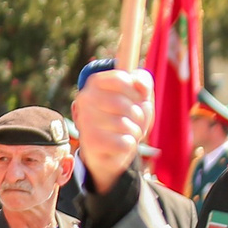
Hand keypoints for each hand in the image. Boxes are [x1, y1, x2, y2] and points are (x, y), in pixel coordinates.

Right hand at [72, 66, 153, 194]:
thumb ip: (142, 81)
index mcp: (94, 83)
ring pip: (125, 125)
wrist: (110, 149)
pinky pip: (124, 142)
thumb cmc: (126, 117)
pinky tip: (119, 143)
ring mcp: (85, 121)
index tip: (136, 99)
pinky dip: (129, 145)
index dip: (136, 91)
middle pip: (125, 105)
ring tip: (125, 132)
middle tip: (131, 120)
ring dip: (134, 131)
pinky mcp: (90, 142)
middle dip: (137, 115)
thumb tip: (139, 85)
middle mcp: (85, 99)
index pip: (121, 79)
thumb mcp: (138, 95)